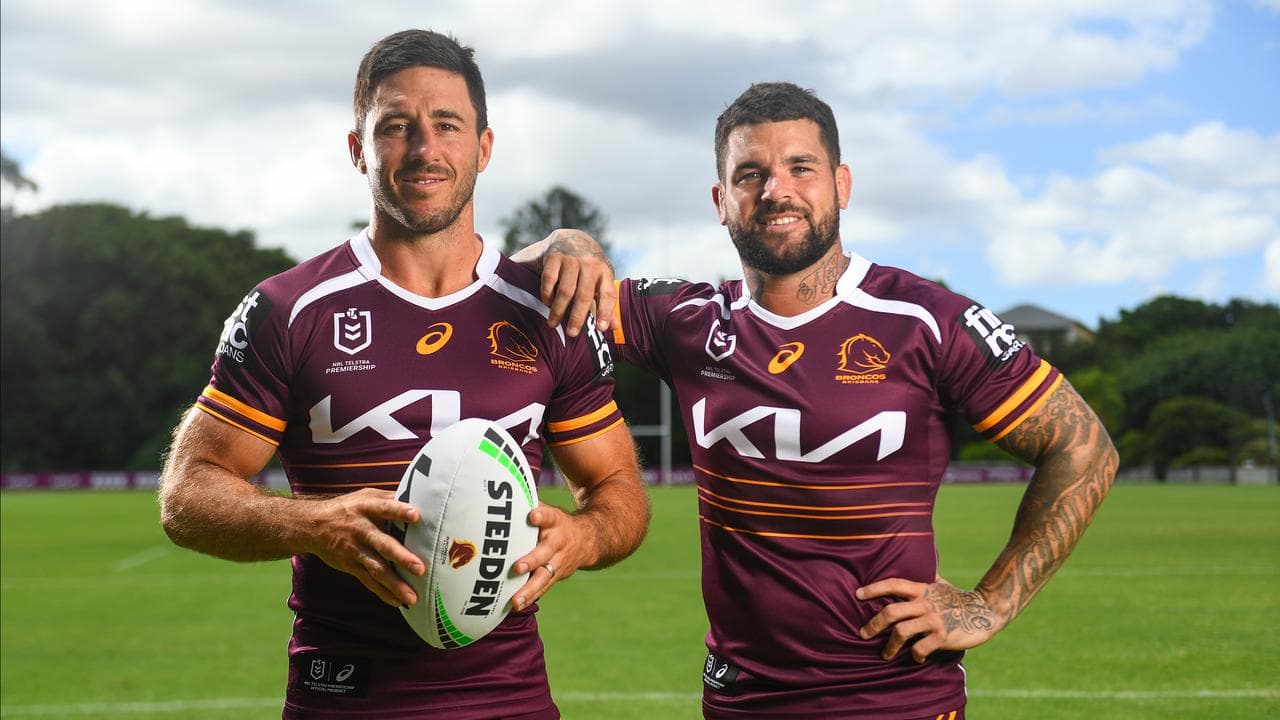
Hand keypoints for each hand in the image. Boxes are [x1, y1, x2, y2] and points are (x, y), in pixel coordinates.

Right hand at [307, 488, 423, 607]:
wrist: (312, 525)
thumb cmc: (349, 507)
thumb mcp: (366, 495)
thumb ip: (391, 498)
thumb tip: (421, 495)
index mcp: (367, 508)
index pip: (385, 508)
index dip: (399, 511)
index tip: (416, 516)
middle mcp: (361, 530)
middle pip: (383, 544)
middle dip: (401, 557)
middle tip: (420, 569)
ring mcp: (355, 550)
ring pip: (376, 568)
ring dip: (394, 584)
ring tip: (412, 597)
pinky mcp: (350, 565)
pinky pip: (368, 581)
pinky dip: (382, 592)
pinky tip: (398, 601)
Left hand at [509, 502, 593, 610]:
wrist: (589, 539)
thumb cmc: (556, 523)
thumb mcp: (549, 511)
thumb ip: (530, 507)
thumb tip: (504, 497)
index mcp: (555, 522)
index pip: (549, 516)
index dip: (541, 515)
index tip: (533, 515)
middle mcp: (558, 542)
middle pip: (545, 552)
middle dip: (531, 561)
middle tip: (517, 567)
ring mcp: (559, 561)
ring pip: (544, 576)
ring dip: (529, 589)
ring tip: (515, 601)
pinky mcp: (557, 575)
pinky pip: (543, 587)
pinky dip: (530, 596)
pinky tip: (516, 605)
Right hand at [537, 229, 615, 336]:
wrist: (572, 239)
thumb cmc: (589, 267)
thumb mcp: (601, 280)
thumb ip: (605, 303)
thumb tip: (612, 328)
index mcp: (605, 272)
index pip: (608, 294)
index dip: (605, 312)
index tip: (601, 329)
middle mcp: (590, 265)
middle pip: (584, 295)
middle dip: (577, 317)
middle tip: (572, 334)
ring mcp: (572, 260)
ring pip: (565, 290)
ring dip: (558, 309)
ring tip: (553, 323)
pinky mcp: (555, 257)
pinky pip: (549, 279)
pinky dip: (547, 294)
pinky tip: (547, 303)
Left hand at [856, 577, 1002, 662]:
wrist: (986, 611)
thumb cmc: (958, 598)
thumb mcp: (941, 584)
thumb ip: (926, 577)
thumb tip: (919, 561)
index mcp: (922, 589)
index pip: (894, 584)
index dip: (874, 588)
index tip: (857, 594)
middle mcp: (925, 603)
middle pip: (891, 612)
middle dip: (873, 625)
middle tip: (863, 634)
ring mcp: (933, 620)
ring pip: (901, 632)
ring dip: (889, 646)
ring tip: (885, 654)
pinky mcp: (942, 637)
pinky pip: (919, 649)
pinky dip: (914, 656)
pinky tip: (915, 658)